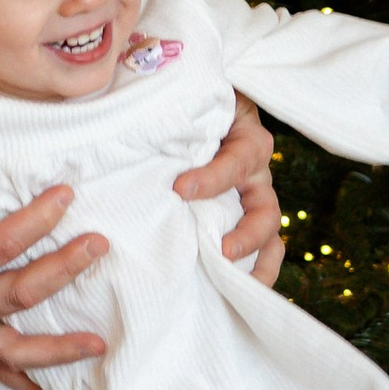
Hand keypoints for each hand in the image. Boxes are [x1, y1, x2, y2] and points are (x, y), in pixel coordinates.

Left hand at [172, 92, 282, 286]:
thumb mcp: (193, 95)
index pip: (237, 162)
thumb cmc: (195, 97)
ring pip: (269, 235)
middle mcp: (255, 173)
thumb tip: (119, 116)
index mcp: (246, 140)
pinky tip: (231, 294)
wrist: (208, 97)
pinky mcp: (241, 213)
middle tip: (222, 251)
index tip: (180, 188)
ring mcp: (251, 197)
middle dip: (248, 235)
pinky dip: (250, 270)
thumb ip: (170, 108)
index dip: (213, 178)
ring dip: (257, 262)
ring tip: (239, 287)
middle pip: (266, 209)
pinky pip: (257, 246)